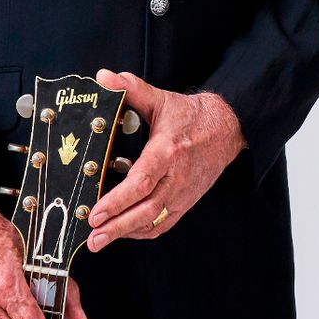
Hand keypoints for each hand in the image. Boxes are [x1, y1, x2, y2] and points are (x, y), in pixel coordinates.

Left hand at [86, 70, 245, 245]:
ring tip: (99, 241)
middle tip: (92, 238)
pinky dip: (142, 233)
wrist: (226, 130)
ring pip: (154, 222)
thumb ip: (130, 89)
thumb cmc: (190, 116)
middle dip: (116, 227)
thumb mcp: (160, 99)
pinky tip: (123, 233)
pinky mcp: (186, 202)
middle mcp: (176, 177)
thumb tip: (103, 77)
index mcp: (168, 151)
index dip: (117, 201)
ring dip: (125, 234)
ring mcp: (182, 194)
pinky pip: (163, 224)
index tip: (96, 212)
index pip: (142, 182)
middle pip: (146, 210)